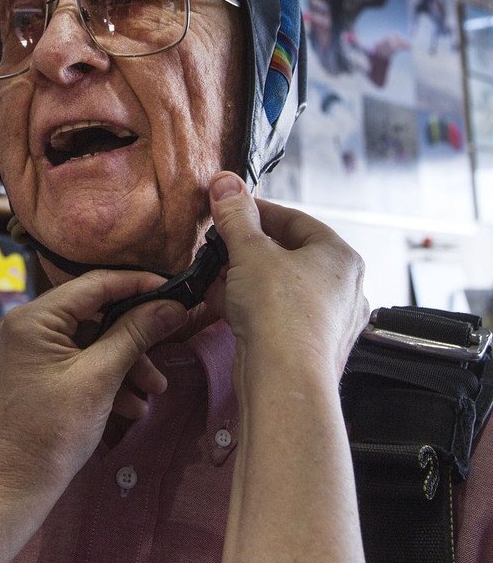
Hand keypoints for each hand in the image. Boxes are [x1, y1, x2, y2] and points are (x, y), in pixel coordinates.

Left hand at [0, 271, 188, 508]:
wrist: (17, 484)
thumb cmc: (53, 430)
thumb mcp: (100, 378)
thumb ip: (134, 335)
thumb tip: (172, 304)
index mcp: (31, 318)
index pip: (93, 284)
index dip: (137, 285)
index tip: (174, 291)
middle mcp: (24, 325)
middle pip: (93, 315)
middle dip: (133, 339)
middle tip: (165, 355)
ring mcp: (26, 350)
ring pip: (89, 342)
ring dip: (124, 365)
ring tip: (151, 393)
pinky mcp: (34, 372)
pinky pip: (77, 362)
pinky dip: (105, 379)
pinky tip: (130, 407)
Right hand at [204, 171, 369, 381]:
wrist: (286, 379)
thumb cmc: (282, 314)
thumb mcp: (250, 251)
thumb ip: (236, 216)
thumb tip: (226, 183)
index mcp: (340, 257)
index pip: (296, 220)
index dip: (258, 211)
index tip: (230, 210)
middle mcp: (344, 288)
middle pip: (289, 254)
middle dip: (249, 250)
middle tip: (220, 246)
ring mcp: (330, 320)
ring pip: (283, 287)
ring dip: (247, 279)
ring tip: (218, 277)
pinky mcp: (311, 346)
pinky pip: (279, 316)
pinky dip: (253, 307)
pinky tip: (226, 307)